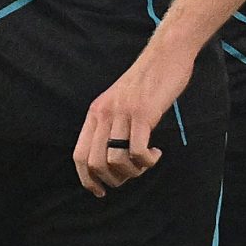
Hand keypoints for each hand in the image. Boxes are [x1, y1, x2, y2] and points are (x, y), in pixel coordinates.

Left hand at [73, 39, 197, 196]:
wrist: (166, 54)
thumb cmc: (147, 82)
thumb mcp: (119, 102)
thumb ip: (111, 125)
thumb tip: (111, 160)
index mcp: (95, 112)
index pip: (79, 155)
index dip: (87, 179)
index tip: (100, 191)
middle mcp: (104, 113)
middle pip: (96, 163)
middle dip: (113, 179)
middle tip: (131, 175)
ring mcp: (122, 113)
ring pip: (116, 161)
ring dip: (133, 171)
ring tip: (146, 162)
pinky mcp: (143, 113)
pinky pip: (137, 151)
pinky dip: (147, 160)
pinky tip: (156, 153)